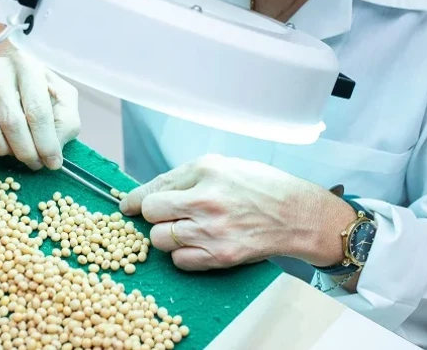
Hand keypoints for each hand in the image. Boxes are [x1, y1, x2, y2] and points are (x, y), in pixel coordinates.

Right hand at [0, 30, 79, 170]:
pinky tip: (1, 144)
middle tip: (35, 163)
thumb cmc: (30, 78)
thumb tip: (55, 147)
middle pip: (11, 123)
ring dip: (6, 151)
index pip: (37, 112)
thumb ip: (65, 118)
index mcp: (27, 67)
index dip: (46, 143)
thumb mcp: (58, 90)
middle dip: (26, 152)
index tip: (53, 162)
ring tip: (18, 154)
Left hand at [120, 154, 354, 270]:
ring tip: (186, 230)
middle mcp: (206, 199)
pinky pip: (180, 261)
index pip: (155, 187)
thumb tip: (151, 192)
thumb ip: (186, 177)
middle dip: (153, 215)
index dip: (136, 199)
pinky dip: (182, 255)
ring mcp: (213, 230)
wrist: (298, 215)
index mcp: (206, 170)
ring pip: (160, 240)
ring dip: (166, 236)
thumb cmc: (262, 187)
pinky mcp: (221, 256)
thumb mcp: (224, 166)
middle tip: (165, 216)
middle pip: (152, 213)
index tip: (128, 206)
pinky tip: (197, 244)